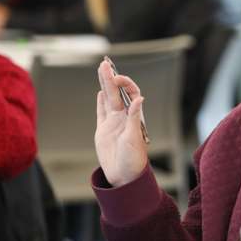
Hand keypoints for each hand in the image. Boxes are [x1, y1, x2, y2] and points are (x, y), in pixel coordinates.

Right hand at [95, 60, 148, 186]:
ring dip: (105, 85)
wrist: (123, 177)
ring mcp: (113, 123)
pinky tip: (101, 91)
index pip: (132, 95)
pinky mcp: (103, 130)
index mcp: (134, 118)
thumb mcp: (134, 138)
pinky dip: (101, 102)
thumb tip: (139, 98)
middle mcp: (124, 118)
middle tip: (105, 63)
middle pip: (117, 93)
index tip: (118, 78)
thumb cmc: (133, 160)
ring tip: (102, 69)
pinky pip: (101, 112)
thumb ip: (135, 118)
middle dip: (111, 78)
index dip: (126, 84)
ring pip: (109, 99)